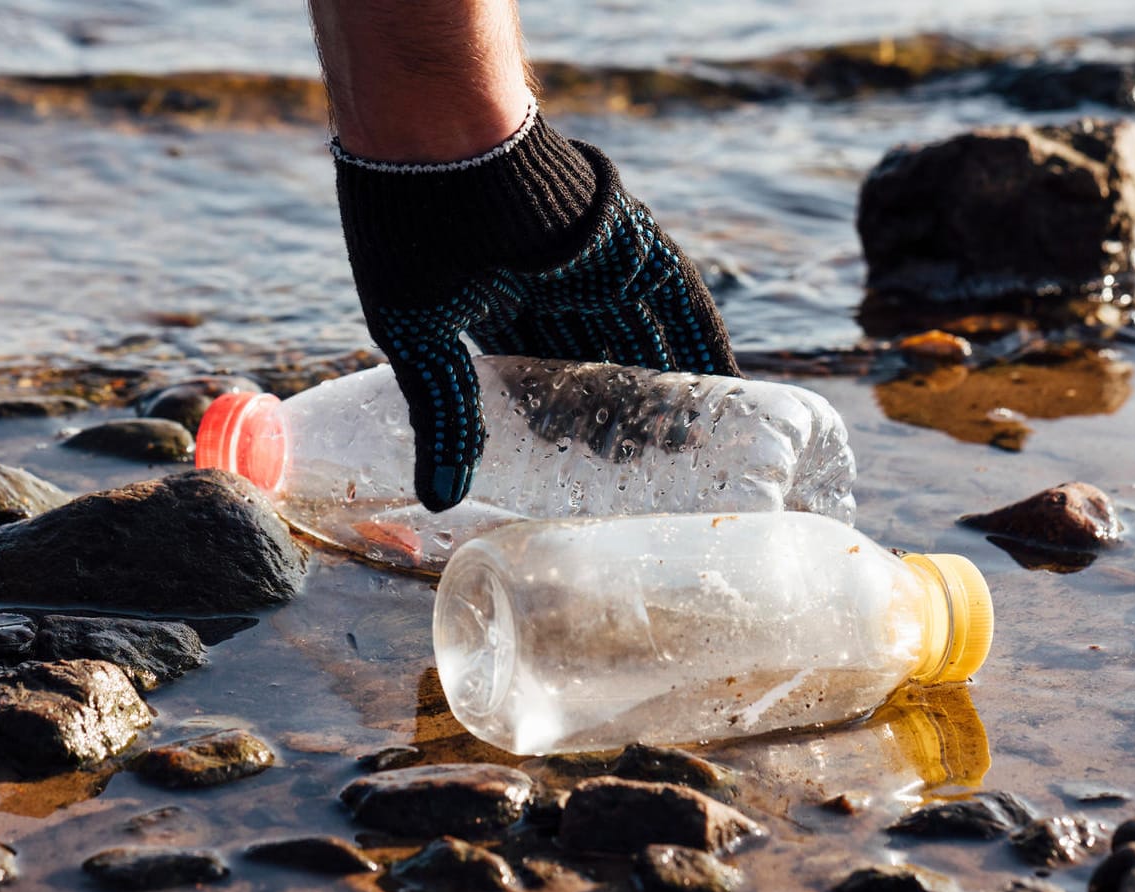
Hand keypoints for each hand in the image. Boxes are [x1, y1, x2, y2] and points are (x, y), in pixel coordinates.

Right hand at [334, 115, 737, 510]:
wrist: (443, 152)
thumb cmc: (410, 234)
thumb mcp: (419, 343)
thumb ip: (442, 418)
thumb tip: (441, 496)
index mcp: (497, 299)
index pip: (541, 370)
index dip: (561, 418)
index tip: (576, 468)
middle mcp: (553, 282)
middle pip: (599, 358)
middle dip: (619, 413)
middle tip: (641, 471)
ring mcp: (597, 263)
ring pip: (644, 336)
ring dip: (667, 388)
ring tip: (690, 446)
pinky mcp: (631, 246)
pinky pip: (682, 301)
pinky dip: (702, 342)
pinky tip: (724, 385)